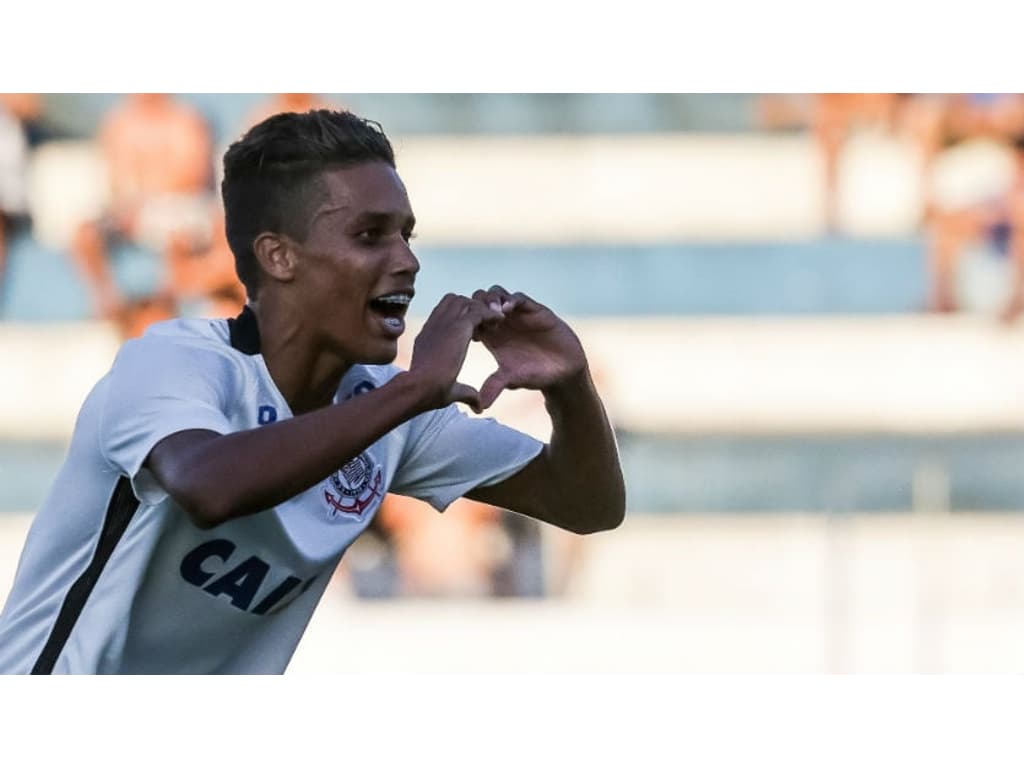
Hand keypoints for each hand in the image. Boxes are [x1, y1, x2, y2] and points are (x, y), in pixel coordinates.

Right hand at [407, 293, 504, 411]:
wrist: (419, 388)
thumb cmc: (428, 392)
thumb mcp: (451, 390)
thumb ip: (466, 393)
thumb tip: (478, 407)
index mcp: (429, 335)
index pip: (443, 314)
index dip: (460, 319)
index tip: (473, 333)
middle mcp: (435, 324)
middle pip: (454, 301)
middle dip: (471, 308)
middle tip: (485, 325)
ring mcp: (445, 323)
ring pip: (466, 301)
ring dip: (481, 309)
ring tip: (493, 324)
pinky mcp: (457, 326)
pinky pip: (478, 309)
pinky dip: (490, 314)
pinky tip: (498, 323)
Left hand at [471, 285, 587, 408]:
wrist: (562, 371)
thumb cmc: (535, 375)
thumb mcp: (511, 379)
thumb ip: (495, 385)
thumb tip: (480, 404)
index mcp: (491, 337)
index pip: (471, 319)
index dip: (466, 322)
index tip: (469, 333)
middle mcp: (502, 322)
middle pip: (479, 301)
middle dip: (476, 306)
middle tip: (479, 320)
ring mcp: (518, 314)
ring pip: (496, 294)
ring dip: (491, 299)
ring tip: (493, 313)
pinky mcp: (534, 310)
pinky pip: (518, 297)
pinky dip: (511, 299)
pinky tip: (508, 309)